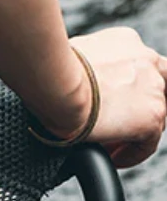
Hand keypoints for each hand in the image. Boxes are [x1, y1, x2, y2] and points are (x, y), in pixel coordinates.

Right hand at [44, 28, 166, 169]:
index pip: (134, 66)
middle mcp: (144, 60)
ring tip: (110, 147)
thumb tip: (63, 83)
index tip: (105, 104)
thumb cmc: (48, 72)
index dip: (122, 88)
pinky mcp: (152, 115)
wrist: (54, 83)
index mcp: (124, 42)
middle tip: (111, 126)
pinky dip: (132, 153)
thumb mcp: (65, 60)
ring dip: (132, 132)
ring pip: (152, 115)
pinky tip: (113, 158)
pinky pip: (148, 143)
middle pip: (151, 88)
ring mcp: (152, 88)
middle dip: (132, 108)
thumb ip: (77, 68)